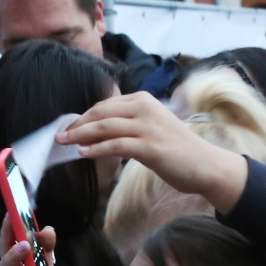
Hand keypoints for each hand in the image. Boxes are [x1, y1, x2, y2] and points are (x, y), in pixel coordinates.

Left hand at [58, 92, 248, 213]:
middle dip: (77, 124)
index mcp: (144, 100)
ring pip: (104, 127)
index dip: (84, 115)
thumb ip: (129, 124)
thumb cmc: (177, 150)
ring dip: (80, 135)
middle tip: (60, 135)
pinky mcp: (149, 146)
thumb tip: (98, 131)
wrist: (205, 165)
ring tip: (64, 143)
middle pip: (101, 113)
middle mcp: (145, 108)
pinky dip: (96, 149)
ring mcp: (147, 126)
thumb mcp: (152, 127)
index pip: (105, 104)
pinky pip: (115, 145)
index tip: (68, 127)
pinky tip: (83, 154)